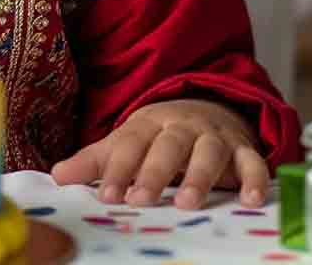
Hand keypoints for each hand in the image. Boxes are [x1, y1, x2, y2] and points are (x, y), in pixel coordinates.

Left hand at [49, 99, 269, 209]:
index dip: (117, 169)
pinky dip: (255, 178)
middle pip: (168, 146)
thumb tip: (56, 176)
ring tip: (187, 204)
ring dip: (199, 177)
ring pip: (208, 153)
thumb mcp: (126, 143)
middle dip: (153, 173)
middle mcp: (181, 128)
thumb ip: (94, 162)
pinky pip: (252, 162)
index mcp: (148, 124)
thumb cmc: (158, 136)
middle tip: (140, 200)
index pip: (130, 144)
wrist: (207, 107)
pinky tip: (251, 199)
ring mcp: (214, 137)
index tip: (107, 195)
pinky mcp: (242, 149)